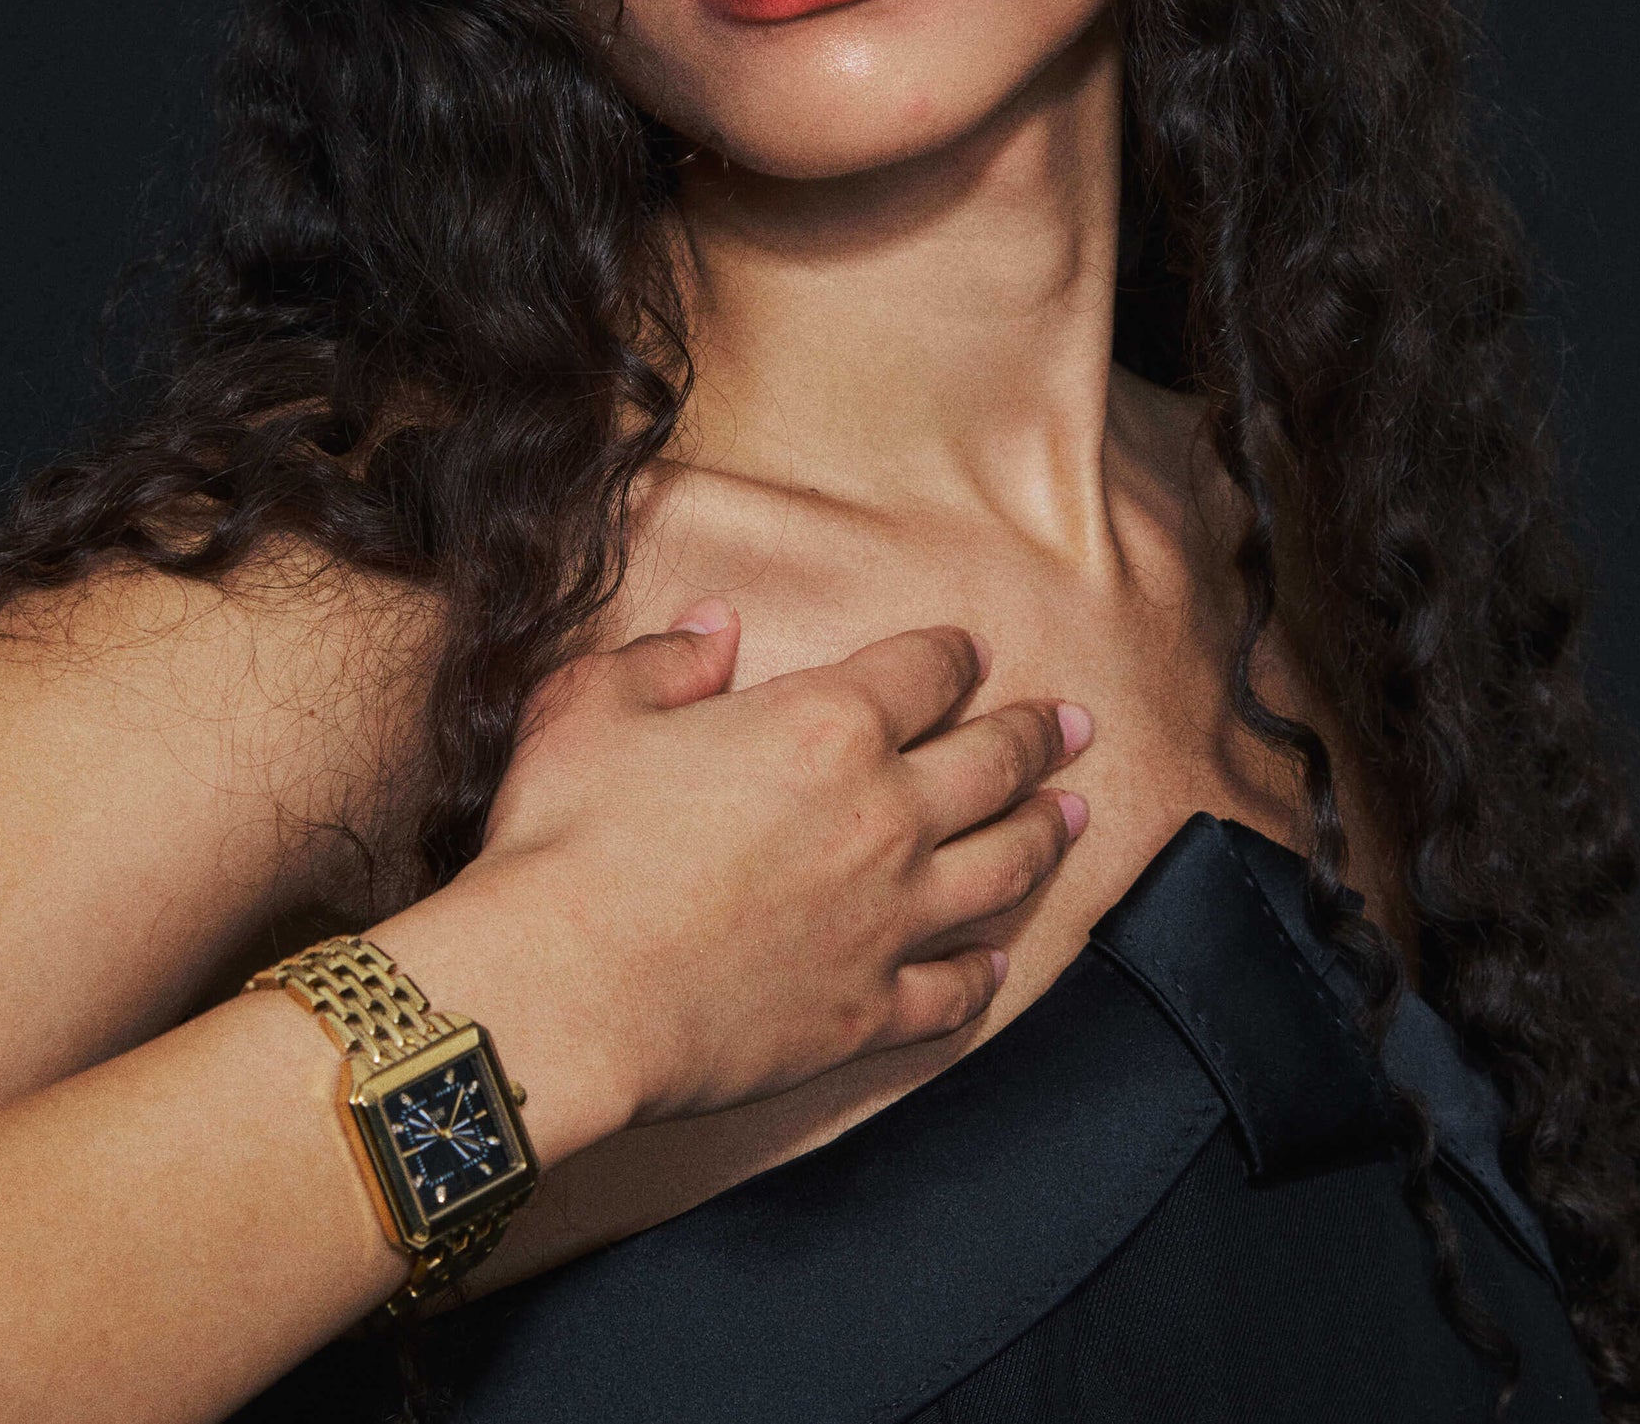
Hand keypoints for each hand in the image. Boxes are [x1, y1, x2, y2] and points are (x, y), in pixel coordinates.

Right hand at [421, 601, 1088, 1138]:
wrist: (565, 991)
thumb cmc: (568, 836)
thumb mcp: (593, 706)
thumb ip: (666, 659)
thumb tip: (714, 628)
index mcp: (827, 724)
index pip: (924, 671)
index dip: (954, 655)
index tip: (970, 653)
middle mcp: (886, 815)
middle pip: (992, 763)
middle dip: (1037, 735)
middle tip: (1074, 724)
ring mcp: (888, 920)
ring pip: (1002, 868)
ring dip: (1045, 835)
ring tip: (1074, 815)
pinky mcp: (868, 1011)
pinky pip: (951, 990)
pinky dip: (981, 973)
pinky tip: (996, 963)